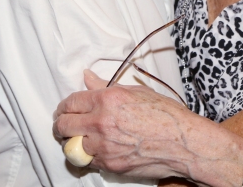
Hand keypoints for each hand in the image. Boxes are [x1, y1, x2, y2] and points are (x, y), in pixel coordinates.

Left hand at [54, 70, 242, 186]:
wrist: (181, 141)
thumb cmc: (164, 114)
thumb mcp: (135, 91)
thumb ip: (105, 86)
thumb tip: (87, 77)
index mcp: (107, 99)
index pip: (71, 102)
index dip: (64, 106)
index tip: (65, 109)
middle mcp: (101, 122)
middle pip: (63, 126)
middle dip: (60, 125)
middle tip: (65, 124)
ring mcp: (104, 146)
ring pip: (71, 147)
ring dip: (74, 142)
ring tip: (82, 138)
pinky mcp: (109, 165)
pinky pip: (88, 161)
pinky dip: (90, 156)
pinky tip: (100, 149)